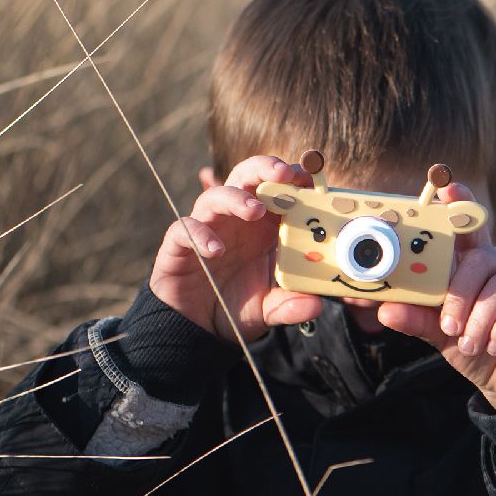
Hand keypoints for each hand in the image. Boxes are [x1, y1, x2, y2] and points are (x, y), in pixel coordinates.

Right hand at [149, 155, 323, 342]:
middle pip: (246, 177)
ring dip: (236, 198)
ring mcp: (207, 228)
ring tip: (255, 210)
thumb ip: (291, 304)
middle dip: (265, 168)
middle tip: (284, 174)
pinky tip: (216, 250)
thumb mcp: (271, 308)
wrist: (197, 327)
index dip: (292, 176)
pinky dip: (200, 235)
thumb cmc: (237, 305)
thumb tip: (315, 307)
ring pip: (215, 196)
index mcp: (263, 225)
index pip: (277, 187)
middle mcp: (235, 219)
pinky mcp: (179, 245)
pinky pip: (185, 229)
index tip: (310, 177)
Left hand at [377, 183, 495, 413]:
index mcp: (477, 264)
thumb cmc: (473, 347)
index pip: (468, 227)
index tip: (447, 186)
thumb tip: (384, 309)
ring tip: (471, 346)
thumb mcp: (439, 333)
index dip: (460, 203)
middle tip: (449, 327)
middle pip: (481, 260)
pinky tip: (494, 346)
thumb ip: (417, 318)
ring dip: (481, 319)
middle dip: (461, 295)